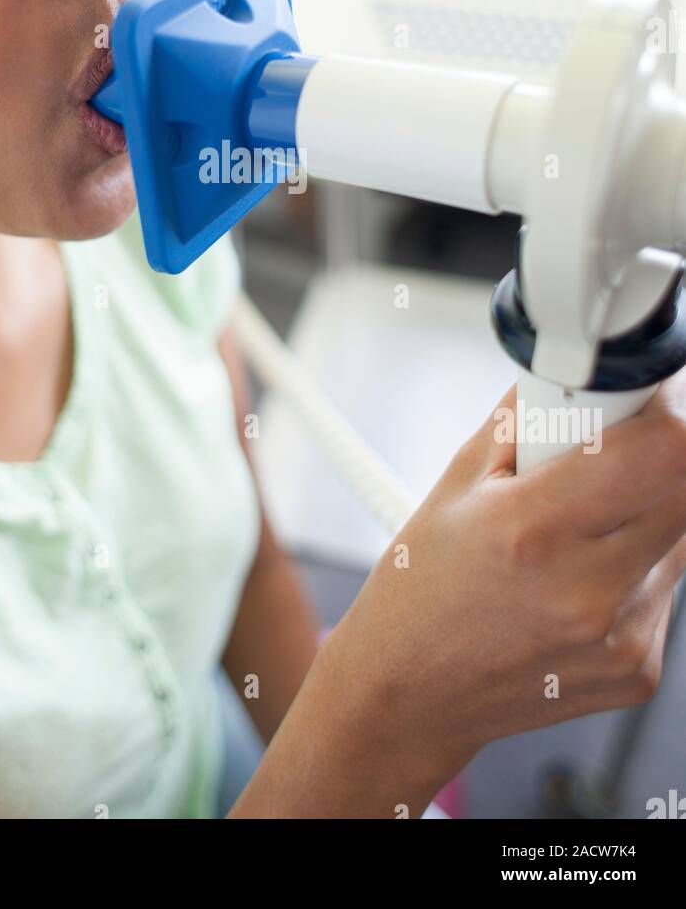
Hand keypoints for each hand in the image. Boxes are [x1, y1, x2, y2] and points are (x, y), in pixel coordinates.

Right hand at [323, 372, 685, 811]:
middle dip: (652, 453)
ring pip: (680, 534)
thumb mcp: (457, 481)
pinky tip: (576, 578)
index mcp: (533, 528)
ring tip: (575, 528)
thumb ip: (529, 417)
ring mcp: (622, 637)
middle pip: (685, 485)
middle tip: (602, 455)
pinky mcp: (641, 670)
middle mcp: (589, 589)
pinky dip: (636, 565)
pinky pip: (666, 586)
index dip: (666, 407)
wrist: (408, 696)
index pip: (668, 447)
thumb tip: (585, 371)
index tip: (645, 395)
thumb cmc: (419, 588)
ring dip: (645, 509)